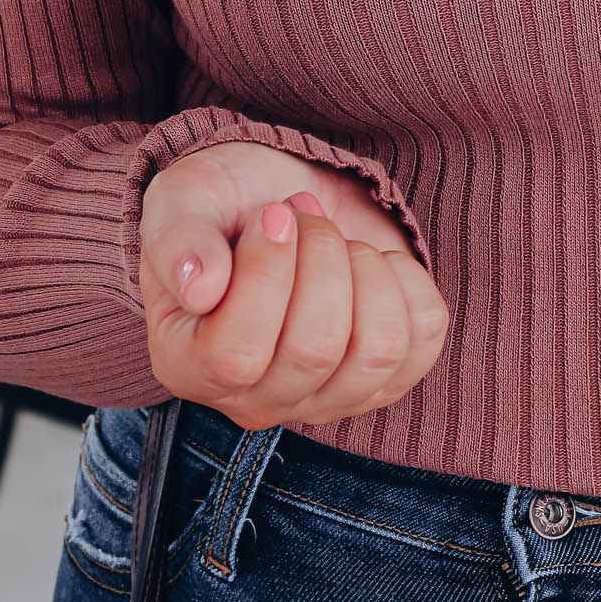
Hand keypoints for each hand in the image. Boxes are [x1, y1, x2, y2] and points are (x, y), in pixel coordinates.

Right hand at [139, 143, 448, 429]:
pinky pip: (424, 337)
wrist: (284, 201)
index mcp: (187, 365)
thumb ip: (176, 240)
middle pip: (316, 348)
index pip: (236, 354)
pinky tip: (371, 262)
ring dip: (366, 269)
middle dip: (321, 253)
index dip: (266, 272)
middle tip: (305, 215)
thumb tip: (201, 287)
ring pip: (378, 349)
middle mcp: (255, 400)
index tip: (273, 214)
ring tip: (339, 241)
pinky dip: (407, 281)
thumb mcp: (183, 202)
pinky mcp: (386, 377)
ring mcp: (326, 399)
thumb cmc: (224, 206)